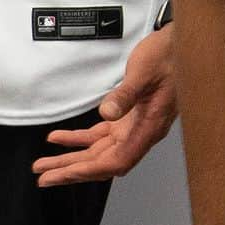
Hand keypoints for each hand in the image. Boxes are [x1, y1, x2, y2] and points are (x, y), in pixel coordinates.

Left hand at [32, 24, 175, 187]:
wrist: (179, 46)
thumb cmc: (167, 58)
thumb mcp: (144, 72)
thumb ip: (126, 95)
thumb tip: (107, 113)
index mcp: (149, 128)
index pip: (118, 160)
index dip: (92, 170)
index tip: (68, 173)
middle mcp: (140, 133)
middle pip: (103, 162)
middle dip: (72, 171)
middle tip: (44, 177)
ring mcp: (132, 127)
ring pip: (98, 151)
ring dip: (71, 159)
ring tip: (45, 165)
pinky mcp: (126, 118)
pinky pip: (99, 135)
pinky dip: (77, 138)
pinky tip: (58, 139)